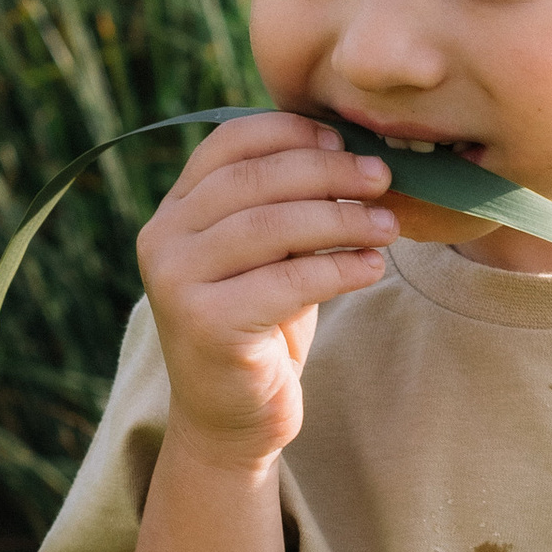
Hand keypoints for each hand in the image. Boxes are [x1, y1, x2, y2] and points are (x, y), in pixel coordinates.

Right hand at [136, 113, 394, 467]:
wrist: (231, 418)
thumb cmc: (259, 325)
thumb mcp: (267, 254)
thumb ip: (285, 205)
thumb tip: (355, 155)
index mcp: (174, 209)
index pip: (227, 144)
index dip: (289, 133)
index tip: (343, 139)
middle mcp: (163, 239)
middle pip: (253, 180)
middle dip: (327, 172)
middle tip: (382, 179)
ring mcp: (176, 282)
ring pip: (271, 226)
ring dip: (341, 220)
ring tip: (388, 224)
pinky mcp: (207, 324)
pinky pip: (287, 281)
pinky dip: (339, 268)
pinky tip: (371, 266)